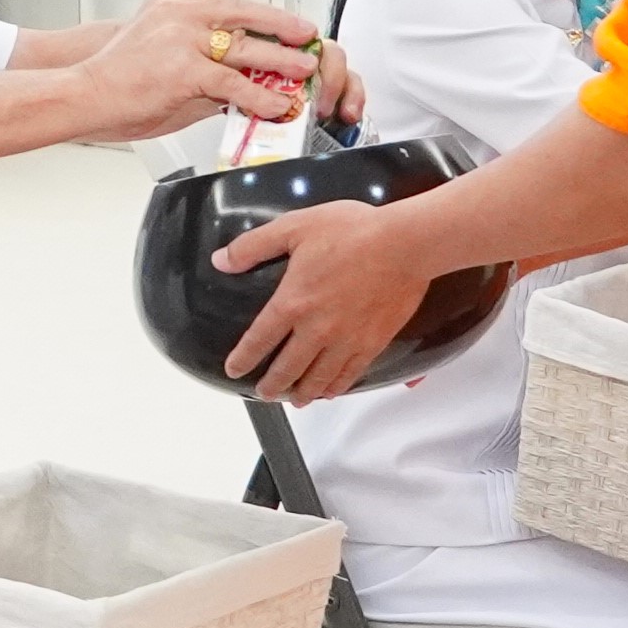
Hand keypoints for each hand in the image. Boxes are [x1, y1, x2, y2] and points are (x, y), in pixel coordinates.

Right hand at [78, 0, 345, 142]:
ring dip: (282, 59)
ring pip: (246, 45)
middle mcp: (180, 13)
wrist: (84, 95)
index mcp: (172, 3)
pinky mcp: (185, 69)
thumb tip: (235, 80)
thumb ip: (199, 59)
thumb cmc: (115, 79)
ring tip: (304, 70)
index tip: (280, 21)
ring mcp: (183, 39)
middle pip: (244, 12)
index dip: (260, 11)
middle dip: (281, 24)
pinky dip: (259, 94)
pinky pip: (234, 82)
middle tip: (306, 34)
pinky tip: (274, 104)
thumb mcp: (159, 54)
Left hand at [213, 198, 438, 402]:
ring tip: (294, 400)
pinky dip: (337, 387)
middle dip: (272, 385)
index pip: (259, 340)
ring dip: (303, 392)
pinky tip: (332, 391)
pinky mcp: (373, 342)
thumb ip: (253, 246)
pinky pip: (351, 374)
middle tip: (263, 393)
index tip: (235, 369)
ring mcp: (347, 340)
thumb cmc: (355, 232)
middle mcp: (317, 329)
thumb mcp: (293, 227)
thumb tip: (222, 260)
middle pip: (288, 369)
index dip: (244, 359)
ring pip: (319, 378)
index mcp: (293, 302)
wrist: (405, 245)